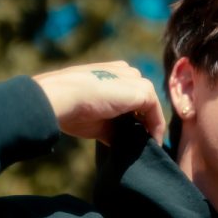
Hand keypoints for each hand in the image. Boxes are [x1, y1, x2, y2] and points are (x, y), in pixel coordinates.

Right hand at [33, 61, 165, 144]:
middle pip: (141, 98)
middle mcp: (124, 72)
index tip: (133, 136)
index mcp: (110, 73)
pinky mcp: (142, 90)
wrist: (62, 98)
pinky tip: (152, 142)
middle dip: (144, 120)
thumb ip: (112, 126)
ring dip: (151, 124)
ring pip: (149, 104)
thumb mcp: (96, 120)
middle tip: (143, 143)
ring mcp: (133, 78)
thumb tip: (122, 143)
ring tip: (149, 145)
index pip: (128, 95)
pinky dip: (156, 127)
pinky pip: (155, 110)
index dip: (134, 116)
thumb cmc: (71, 109)